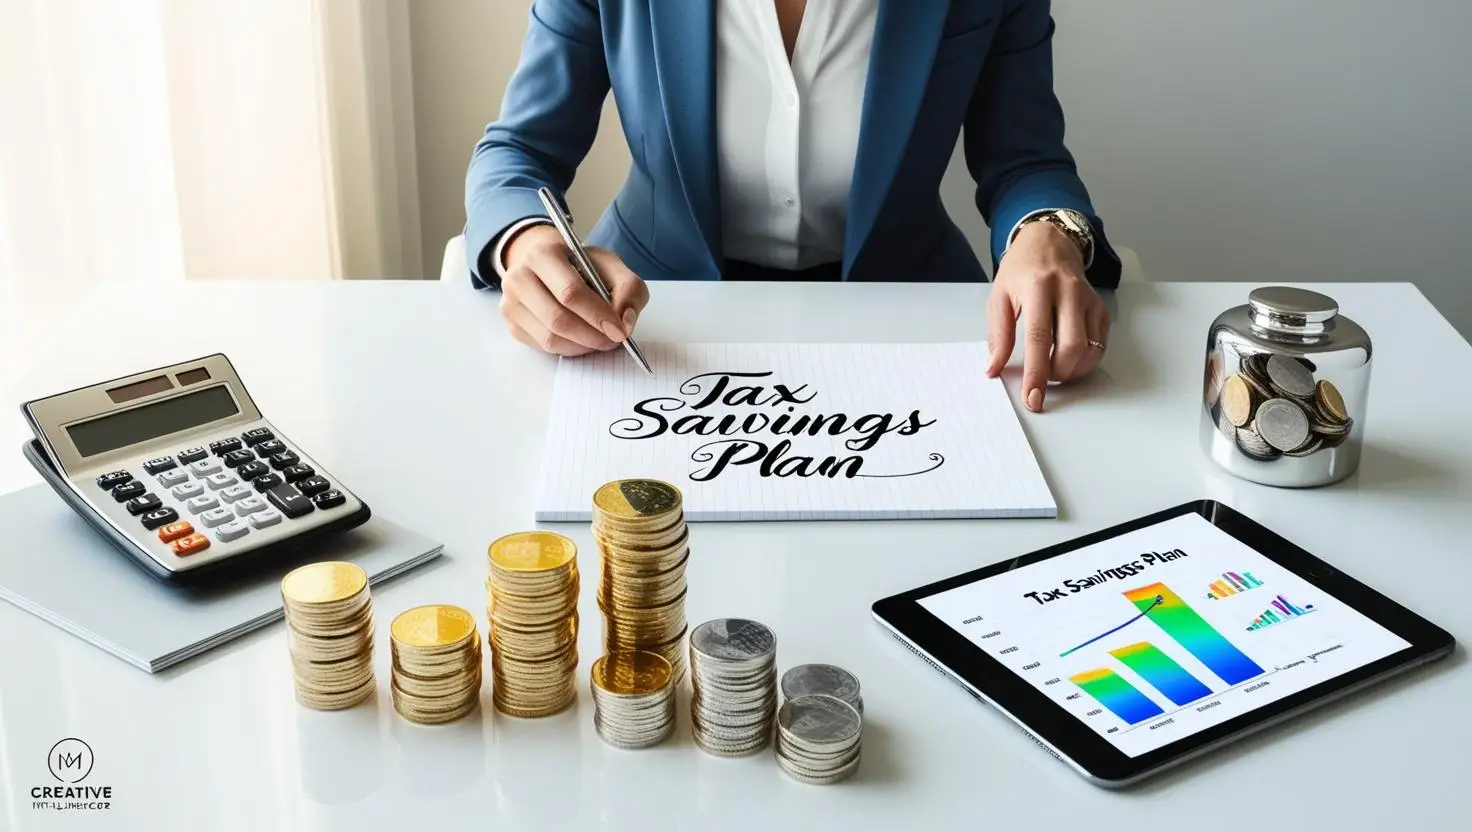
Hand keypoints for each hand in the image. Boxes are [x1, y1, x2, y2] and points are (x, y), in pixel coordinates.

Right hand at [499, 225, 649, 355]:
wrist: (548, 267)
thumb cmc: (581, 267)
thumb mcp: (611, 266)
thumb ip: (629, 289)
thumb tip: (626, 322)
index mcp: (543, 254)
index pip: (570, 292)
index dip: (597, 315)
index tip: (619, 330)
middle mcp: (519, 277)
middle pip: (558, 319)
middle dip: (592, 336)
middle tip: (614, 340)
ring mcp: (511, 303)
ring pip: (550, 339)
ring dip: (582, 346)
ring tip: (601, 339)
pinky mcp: (513, 325)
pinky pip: (543, 348)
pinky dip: (569, 349)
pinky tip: (582, 339)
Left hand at [985, 221, 1110, 411]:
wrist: (1049, 242)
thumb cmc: (1020, 271)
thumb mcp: (999, 297)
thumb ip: (998, 335)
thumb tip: (994, 369)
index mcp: (1038, 288)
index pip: (1039, 338)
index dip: (1036, 373)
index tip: (1032, 397)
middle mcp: (1068, 292)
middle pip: (1071, 346)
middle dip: (1057, 374)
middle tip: (1042, 381)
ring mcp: (1088, 299)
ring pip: (1090, 348)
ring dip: (1072, 371)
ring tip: (1053, 370)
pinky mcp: (1100, 307)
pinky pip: (1100, 343)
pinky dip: (1085, 361)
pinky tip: (1069, 360)